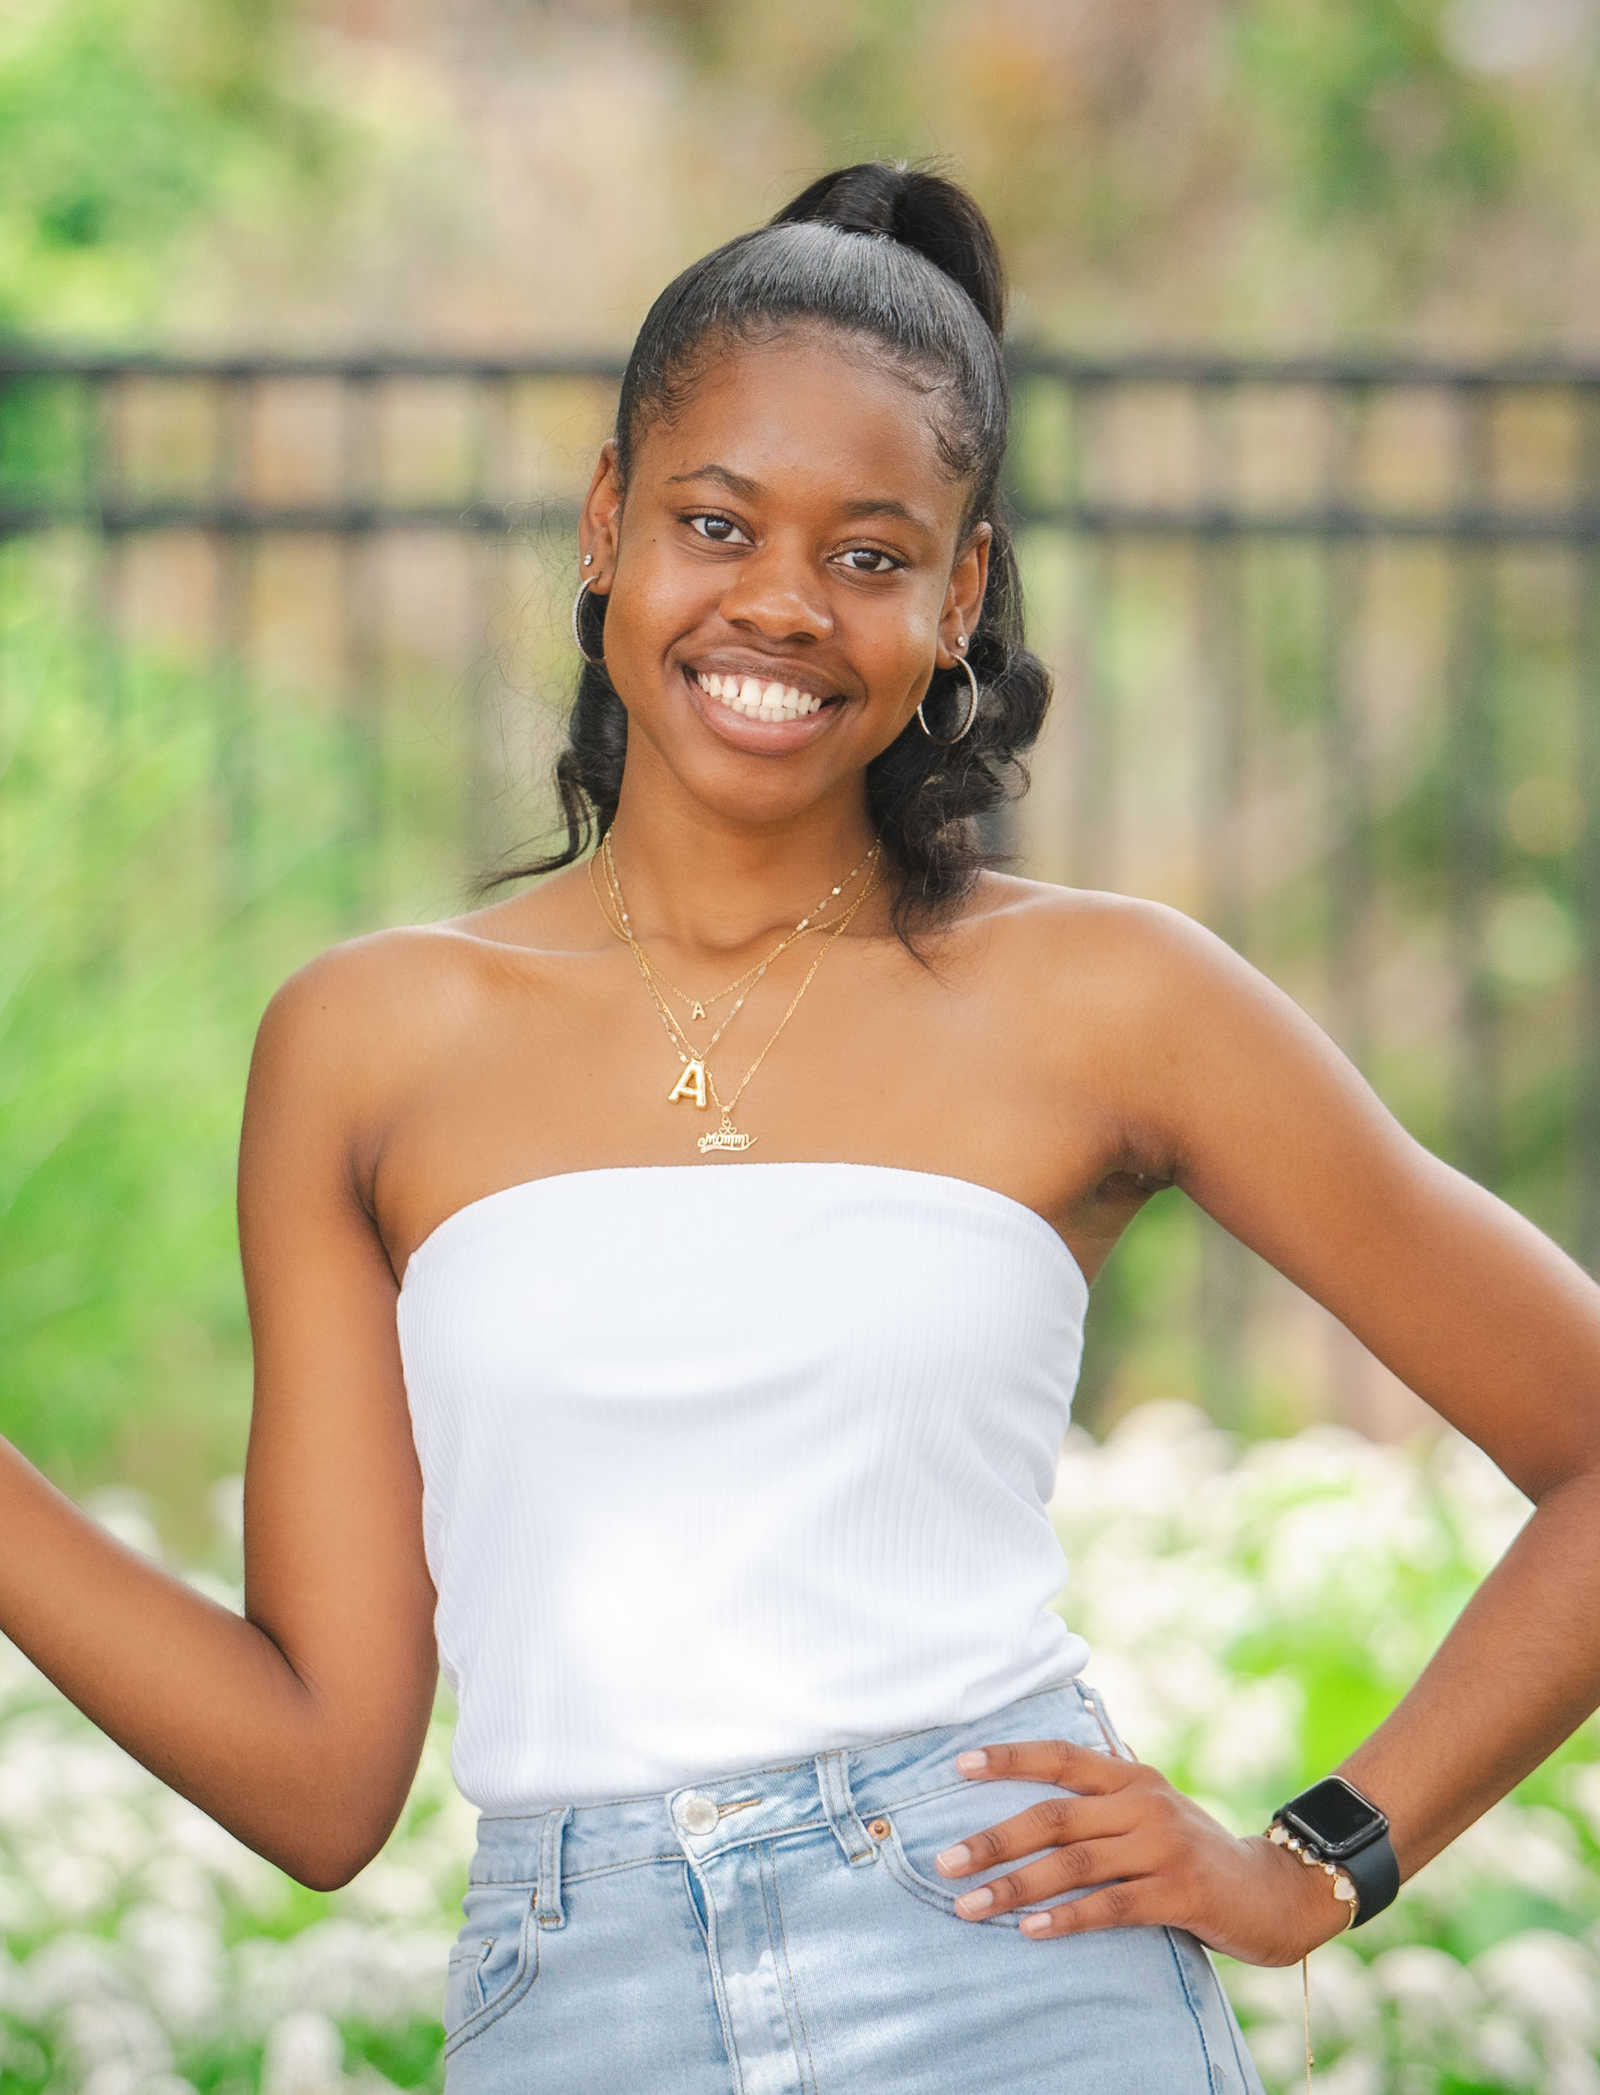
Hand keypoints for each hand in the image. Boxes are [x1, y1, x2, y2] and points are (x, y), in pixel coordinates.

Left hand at [933, 1738, 1354, 1966]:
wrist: (1275, 1891)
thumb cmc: (1196, 1854)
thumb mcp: (1150, 1813)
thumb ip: (1101, 1805)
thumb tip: (1028, 1807)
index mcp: (1131, 1776)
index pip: (1060, 1758)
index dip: (1009, 1759)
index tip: (959, 1766)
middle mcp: (1144, 1803)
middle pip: (1054, 1816)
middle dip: (993, 1839)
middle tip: (945, 1861)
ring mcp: (1164, 1846)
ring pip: (1074, 1864)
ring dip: (1015, 1886)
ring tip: (969, 1905)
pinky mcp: (1181, 1892)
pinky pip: (1111, 1906)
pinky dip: (1067, 1918)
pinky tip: (1030, 1931)